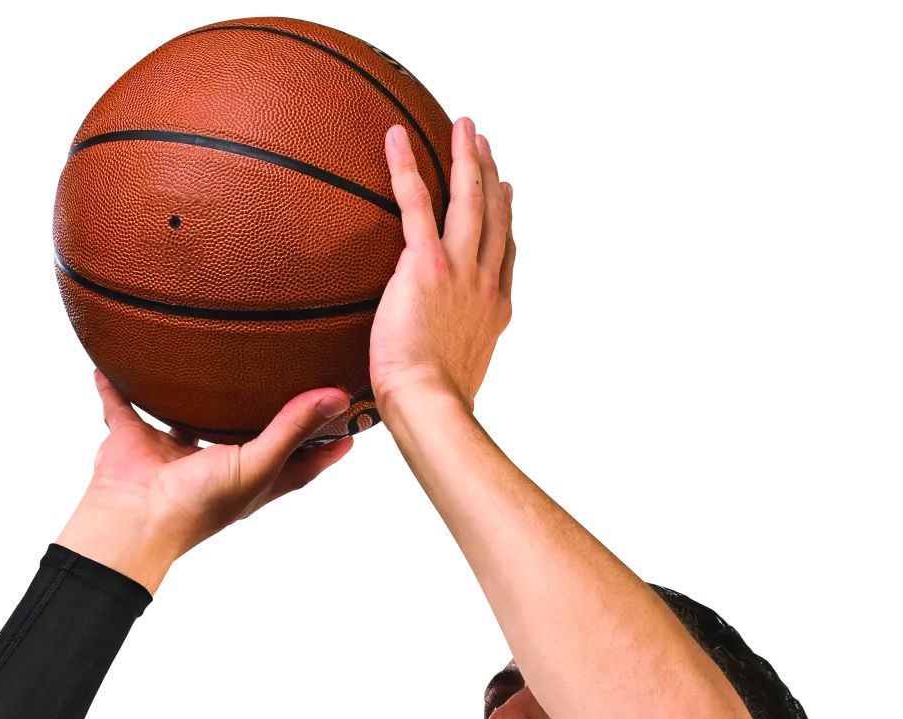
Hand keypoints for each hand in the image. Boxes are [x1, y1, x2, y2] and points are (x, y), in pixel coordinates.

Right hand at [56, 369, 354, 586]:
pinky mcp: (134, 440)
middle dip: (263, 410)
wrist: (136, 519)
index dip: (325, 444)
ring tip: (206, 361)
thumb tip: (337, 398)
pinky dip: (113, 388)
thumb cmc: (200, 504)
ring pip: (187, 416)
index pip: (299, 459)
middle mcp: (215, 464)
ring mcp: (172, 452)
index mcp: (251, 477)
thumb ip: (293, 430)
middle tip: (287, 375)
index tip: (350, 421)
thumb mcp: (257, 464)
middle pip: (245, 434)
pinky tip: (110, 363)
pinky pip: (122, 406)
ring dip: (193, 396)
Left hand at [369, 116, 514, 416]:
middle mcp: (485, 285)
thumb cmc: (434, 407)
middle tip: (485, 144)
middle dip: (491, 175)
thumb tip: (435, 381)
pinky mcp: (427, 265)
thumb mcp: (455, 382)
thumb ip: (450, 363)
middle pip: (494, 217)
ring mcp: (461, 272)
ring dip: (467, 158)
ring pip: (469, 200)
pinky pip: (416, 203)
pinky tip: (396, 137)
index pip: (504, 255)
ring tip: (464, 127)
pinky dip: (406, 166)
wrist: (430, 405)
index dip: (505, 220)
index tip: (506, 194)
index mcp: (494, 312)